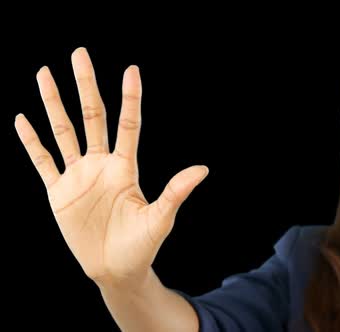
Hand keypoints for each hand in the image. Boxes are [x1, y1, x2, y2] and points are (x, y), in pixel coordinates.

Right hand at [15, 47, 208, 287]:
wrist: (116, 269)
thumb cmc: (142, 245)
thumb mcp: (160, 219)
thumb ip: (176, 192)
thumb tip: (203, 169)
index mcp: (126, 168)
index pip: (128, 124)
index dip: (130, 98)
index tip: (132, 69)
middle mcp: (101, 165)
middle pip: (92, 116)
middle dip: (85, 85)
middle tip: (79, 52)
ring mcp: (79, 176)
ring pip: (64, 131)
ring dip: (54, 103)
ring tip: (45, 73)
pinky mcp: (59, 193)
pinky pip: (43, 161)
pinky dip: (32, 142)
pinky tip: (22, 119)